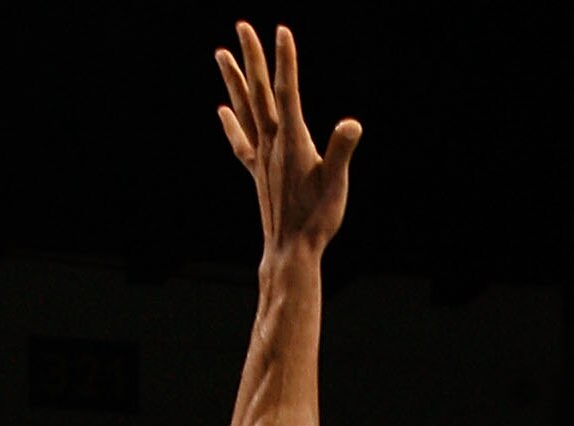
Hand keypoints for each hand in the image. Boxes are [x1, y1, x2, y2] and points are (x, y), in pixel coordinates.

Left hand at [216, 21, 359, 261]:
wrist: (291, 252)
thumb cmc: (317, 220)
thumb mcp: (336, 184)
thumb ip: (341, 151)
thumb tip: (352, 126)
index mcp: (292, 141)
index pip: (286, 91)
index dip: (285, 60)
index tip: (281, 30)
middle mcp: (272, 143)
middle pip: (258, 92)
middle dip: (252, 57)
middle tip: (242, 26)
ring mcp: (261, 157)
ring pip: (244, 110)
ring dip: (233, 80)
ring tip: (221, 54)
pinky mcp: (257, 172)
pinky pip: (241, 142)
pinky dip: (231, 123)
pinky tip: (223, 109)